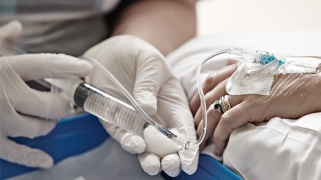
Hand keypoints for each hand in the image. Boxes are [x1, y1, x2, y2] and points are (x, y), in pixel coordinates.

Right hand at [0, 21, 92, 167]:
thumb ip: (0, 42)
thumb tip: (18, 28)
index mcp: (5, 69)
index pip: (49, 65)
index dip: (71, 66)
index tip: (86, 69)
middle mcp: (6, 95)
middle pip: (51, 104)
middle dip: (64, 105)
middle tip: (67, 104)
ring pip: (39, 127)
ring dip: (49, 124)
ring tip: (51, 120)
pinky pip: (17, 153)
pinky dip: (34, 158)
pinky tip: (46, 161)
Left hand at [84, 35, 197, 176]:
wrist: (109, 52)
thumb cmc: (137, 55)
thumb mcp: (149, 62)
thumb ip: (149, 84)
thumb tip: (147, 109)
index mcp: (173, 105)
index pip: (184, 130)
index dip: (189, 148)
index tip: (189, 163)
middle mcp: (158, 118)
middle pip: (168, 146)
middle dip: (171, 160)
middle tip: (171, 166)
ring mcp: (137, 123)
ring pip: (147, 148)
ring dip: (151, 160)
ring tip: (153, 164)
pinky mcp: (117, 123)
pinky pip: (124, 138)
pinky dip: (129, 144)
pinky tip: (134, 144)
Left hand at [191, 57, 320, 155]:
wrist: (320, 81)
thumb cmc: (300, 76)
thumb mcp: (270, 67)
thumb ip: (250, 68)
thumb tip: (233, 65)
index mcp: (242, 67)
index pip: (209, 81)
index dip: (198, 97)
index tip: (194, 110)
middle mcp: (239, 77)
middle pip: (206, 97)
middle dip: (196, 116)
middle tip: (192, 131)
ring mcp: (245, 90)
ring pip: (212, 110)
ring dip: (204, 129)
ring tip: (201, 143)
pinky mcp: (253, 105)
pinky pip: (226, 122)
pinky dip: (219, 136)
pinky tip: (219, 146)